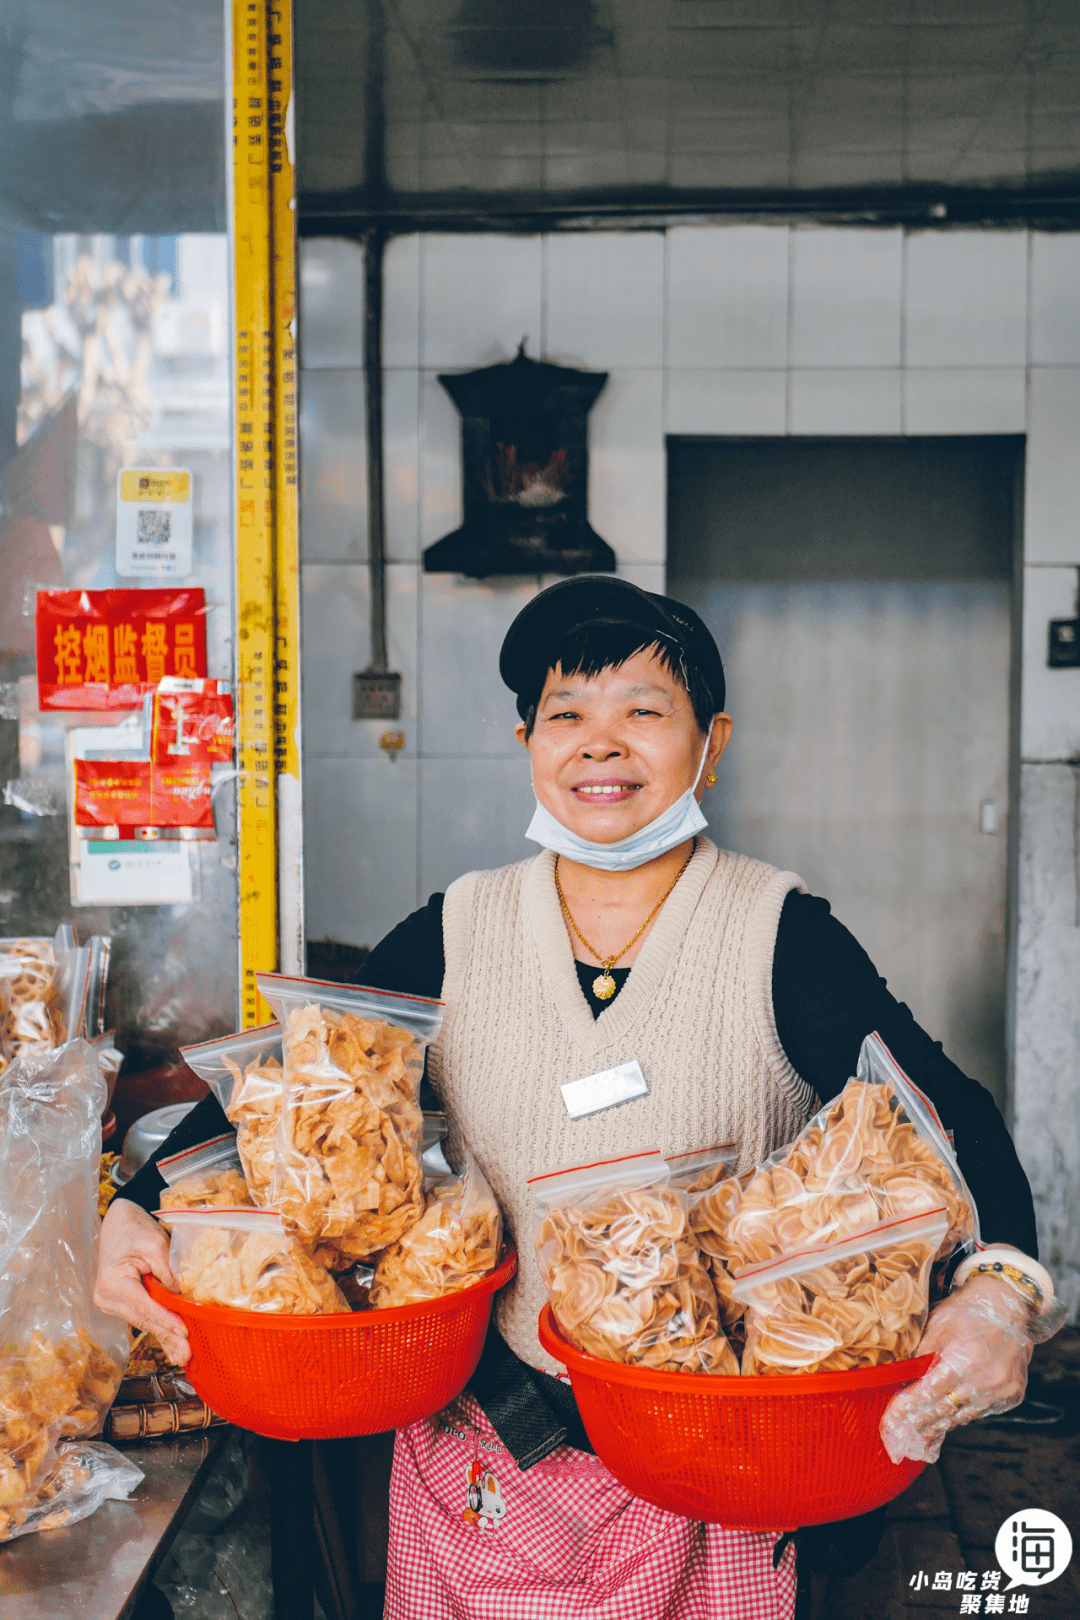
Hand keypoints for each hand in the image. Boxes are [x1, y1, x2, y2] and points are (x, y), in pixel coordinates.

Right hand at [95, 1197, 189, 1365]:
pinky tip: (171, 1347)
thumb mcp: (155, 1244)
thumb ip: (168, 1271)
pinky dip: (158, 1329)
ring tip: (183, 1355)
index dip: (166, 1320)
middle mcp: (106, 1297)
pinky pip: (141, 1317)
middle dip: (167, 1336)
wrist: (119, 1223)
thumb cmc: (135, 1229)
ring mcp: (109, 1303)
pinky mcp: (118, 1304)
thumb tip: (184, 1296)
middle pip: (143, 1320)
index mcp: (112, 1282)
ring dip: (164, 1337)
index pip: (144, 1306)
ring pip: (143, 1322)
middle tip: (187, 1355)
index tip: (185, 1331)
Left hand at [880, 1274, 1031, 1464]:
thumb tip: (902, 1379)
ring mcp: (1002, 1390)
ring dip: (937, 1427)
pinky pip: (979, 1413)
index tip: (890, 1421)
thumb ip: (921, 1355)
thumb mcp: (938, 1326)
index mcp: (965, 1358)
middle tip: (897, 1440)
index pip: (929, 1391)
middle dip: (918, 1426)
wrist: (1009, 1305)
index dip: (907, 1408)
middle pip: (945, 1410)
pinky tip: (943, 1425)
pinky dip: (959, 1417)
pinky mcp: (1012, 1396)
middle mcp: (986, 1379)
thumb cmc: (969, 1311)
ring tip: (915, 1439)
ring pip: (962, 1416)